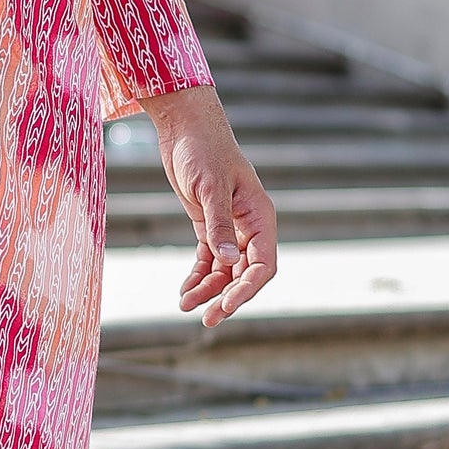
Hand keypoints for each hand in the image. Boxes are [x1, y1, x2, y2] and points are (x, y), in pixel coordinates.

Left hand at [142, 86, 278, 329]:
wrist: (184, 128)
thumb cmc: (202, 150)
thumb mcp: (210, 187)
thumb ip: (219, 224)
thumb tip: (228, 260)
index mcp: (260, 217)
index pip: (263, 265)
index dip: (247, 289)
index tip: (226, 307)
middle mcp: (249, 226)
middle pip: (244, 274)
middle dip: (226, 297)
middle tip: (207, 320)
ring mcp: (230, 227)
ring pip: (224, 270)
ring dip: (208, 290)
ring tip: (185, 306)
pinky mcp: (209, 225)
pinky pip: (208, 260)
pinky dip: (198, 276)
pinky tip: (185, 292)